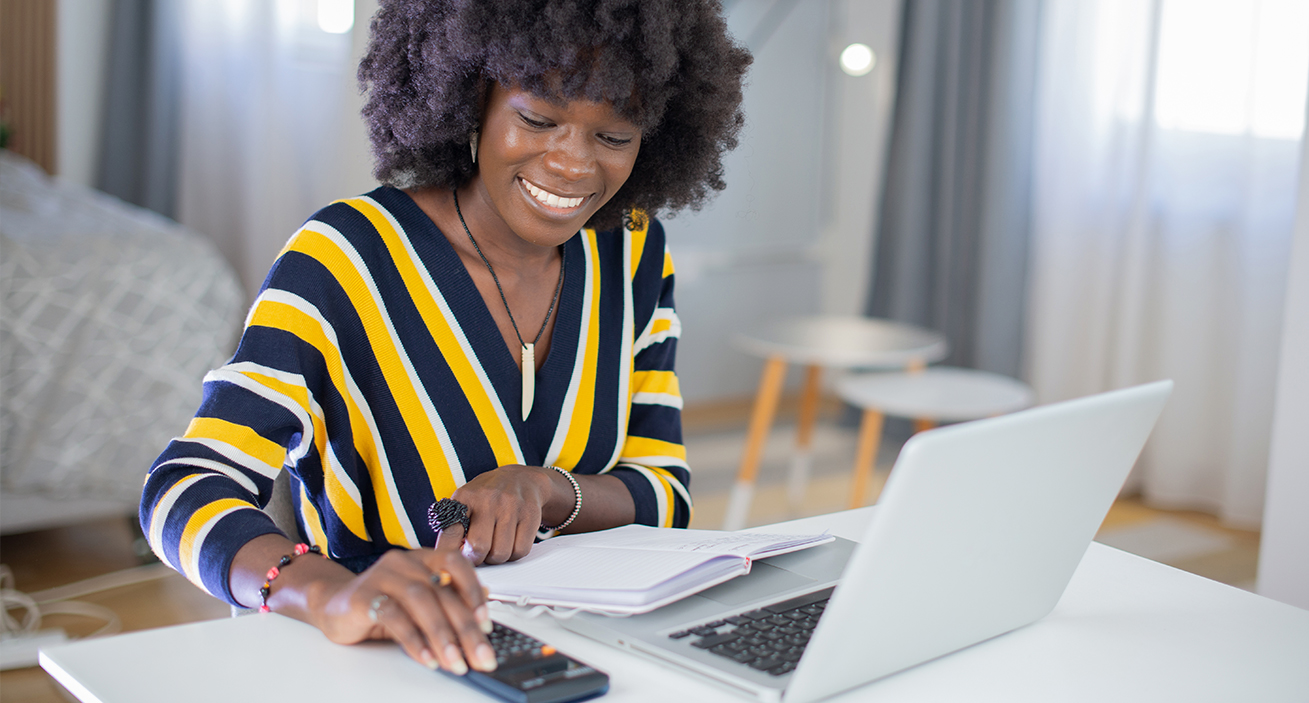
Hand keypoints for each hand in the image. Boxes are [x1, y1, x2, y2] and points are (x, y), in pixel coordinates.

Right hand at [310, 543, 495, 673]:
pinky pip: (394, 617)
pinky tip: (427, 658)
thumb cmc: (382, 602)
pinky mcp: (363, 596)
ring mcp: (382, 576)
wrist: (333, 605)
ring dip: (442, 635)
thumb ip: (448, 600)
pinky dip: (414, 640)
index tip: (486, 623)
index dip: (473, 590)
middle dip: (466, 629)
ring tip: (455, 662)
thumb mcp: (420, 603)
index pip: (456, 563)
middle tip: (480, 656)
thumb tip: (484, 607)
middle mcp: (405, 562)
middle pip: (442, 592)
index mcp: (422, 558)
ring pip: (421, 602)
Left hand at [452, 464, 559, 564]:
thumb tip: (453, 556)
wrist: (522, 479)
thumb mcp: (466, 502)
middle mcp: (488, 499)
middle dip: (478, 558)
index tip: (458, 557)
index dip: (453, 552)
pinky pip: (520, 550)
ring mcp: (511, 506)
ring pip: (501, 553)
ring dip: (497, 557)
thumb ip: (455, 527)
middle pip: (479, 547)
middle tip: (479, 554)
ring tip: (496, 546)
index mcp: (466, 497)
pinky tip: (511, 543)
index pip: (451, 532)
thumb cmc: (488, 497)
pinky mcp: (530, 514)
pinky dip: (515, 554)